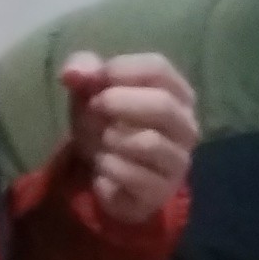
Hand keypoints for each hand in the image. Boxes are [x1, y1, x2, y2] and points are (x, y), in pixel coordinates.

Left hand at [59, 50, 195, 226]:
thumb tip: (72, 72)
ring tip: (99, 141)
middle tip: (93, 108)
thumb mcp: (92, 90)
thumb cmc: (108, 122)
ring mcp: (178, 160)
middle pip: (163, 105)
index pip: (159, 69)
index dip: (121, 70)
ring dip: (111, 138)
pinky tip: (102, 166)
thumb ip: (83, 70)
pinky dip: (108, 168)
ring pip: (148, 142)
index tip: (92, 80)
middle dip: (117, 103)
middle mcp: (186, 126)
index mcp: (176, 92)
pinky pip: (133, 175)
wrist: (111, 176)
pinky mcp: (162, 190)